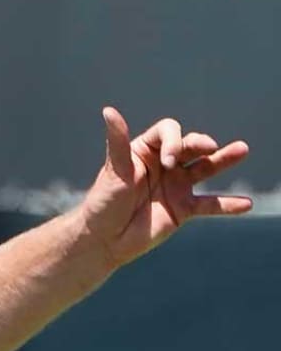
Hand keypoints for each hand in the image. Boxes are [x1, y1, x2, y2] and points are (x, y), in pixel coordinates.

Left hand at [79, 107, 251, 267]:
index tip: (169, 161)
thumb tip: (109, 110)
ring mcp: (176, 186)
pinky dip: (227, 205)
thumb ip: (118, 142)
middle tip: (209, 147)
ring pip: (206, 168)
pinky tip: (246, 204)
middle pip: (191, 146)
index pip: (168, 132)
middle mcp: (164, 165)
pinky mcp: (184, 208)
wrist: (105, 239)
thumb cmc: (104, 202)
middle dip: (201, 144)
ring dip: (224, 159)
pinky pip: (210, 204)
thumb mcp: (114, 170)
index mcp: (146, 151)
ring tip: (242, 150)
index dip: (173, 141)